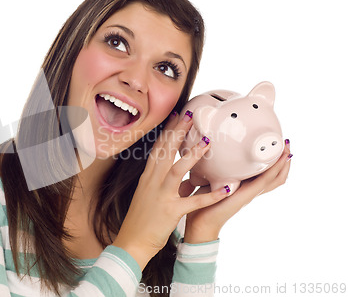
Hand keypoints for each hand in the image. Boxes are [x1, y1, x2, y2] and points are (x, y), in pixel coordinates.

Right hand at [112, 112, 229, 269]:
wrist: (131, 241)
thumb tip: (184, 177)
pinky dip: (210, 196)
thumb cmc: (141, 219)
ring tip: (207, 142)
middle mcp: (153, 182)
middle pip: (166, 152)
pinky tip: (226, 189)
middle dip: (178, 132)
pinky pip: (193, 202)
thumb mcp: (150, 195)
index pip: (158, 148)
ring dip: (192, 155)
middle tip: (191, 115)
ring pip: (177, 170)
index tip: (177, 116)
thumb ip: (166, 183)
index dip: (168, 131)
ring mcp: (161, 196)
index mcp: (148, 177)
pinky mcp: (171, 211)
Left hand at [183, 140, 291, 243]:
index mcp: (245, 186)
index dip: (274, 161)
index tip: (276, 144)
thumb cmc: (204, 201)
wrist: (200, 220)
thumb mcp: (213, 180)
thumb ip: (218, 169)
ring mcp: (251, 193)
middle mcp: (252, 190)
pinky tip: (280, 160)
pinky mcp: (247, 195)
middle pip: (277, 176)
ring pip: (275, 178)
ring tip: (287, 148)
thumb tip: (211, 149)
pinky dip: (274, 170)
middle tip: (287, 143)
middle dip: (284, 159)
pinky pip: (265, 181)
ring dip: (283, 163)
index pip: (267, 174)